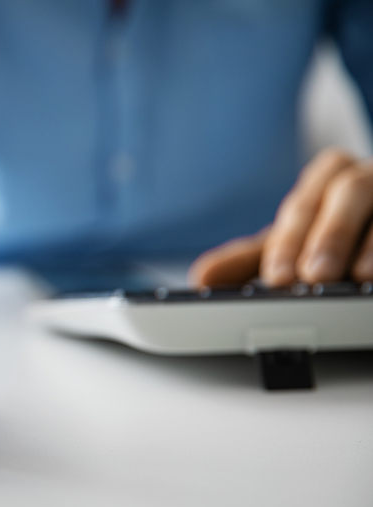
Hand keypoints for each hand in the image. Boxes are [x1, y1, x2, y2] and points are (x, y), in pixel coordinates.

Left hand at [189, 147, 372, 286]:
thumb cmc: (337, 231)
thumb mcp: (293, 244)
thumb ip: (248, 260)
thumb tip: (201, 279)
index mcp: (327, 181)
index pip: (303, 205)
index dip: (289, 241)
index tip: (277, 277)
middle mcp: (367, 177)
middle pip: (351, 190)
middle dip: (330, 234)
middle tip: (314, 276)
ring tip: (358, 276)